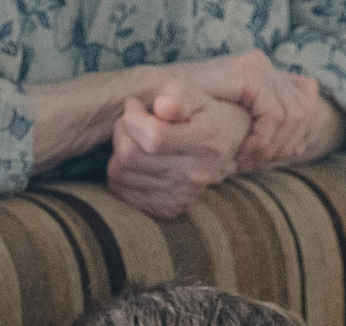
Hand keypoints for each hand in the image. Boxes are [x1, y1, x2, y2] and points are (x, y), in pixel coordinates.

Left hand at [103, 84, 251, 219]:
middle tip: (130, 121)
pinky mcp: (165, 210)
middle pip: (130, 157)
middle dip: (122, 133)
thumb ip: (178, 96)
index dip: (133, 119)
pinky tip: (136, 160)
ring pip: (120, 174)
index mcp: (205, 142)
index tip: (134, 106)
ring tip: (134, 139)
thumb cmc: (205, 114)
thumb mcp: (197, 95)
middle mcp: (194, 175)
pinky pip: (121, 191)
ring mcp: (180, 197)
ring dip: (118, 152)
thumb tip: (160, 106)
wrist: (228, 147)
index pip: (153, 136)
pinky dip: (120, 173)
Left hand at [168, 50, 324, 169]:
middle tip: (248, 165)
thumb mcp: (178, 99)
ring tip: (256, 161)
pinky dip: (295, 136)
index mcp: (248, 70)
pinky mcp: (294, 84)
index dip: (261, 142)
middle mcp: (269, 67)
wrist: (192, 84)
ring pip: (303, 115)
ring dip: (284, 144)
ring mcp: (283, 74)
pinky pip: (308, 112)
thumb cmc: (184, 94)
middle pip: (293, 115)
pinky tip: (272, 152)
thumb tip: (164, 108)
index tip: (241, 161)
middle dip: (273, 146)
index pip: (274, 113)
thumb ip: (175, 104)